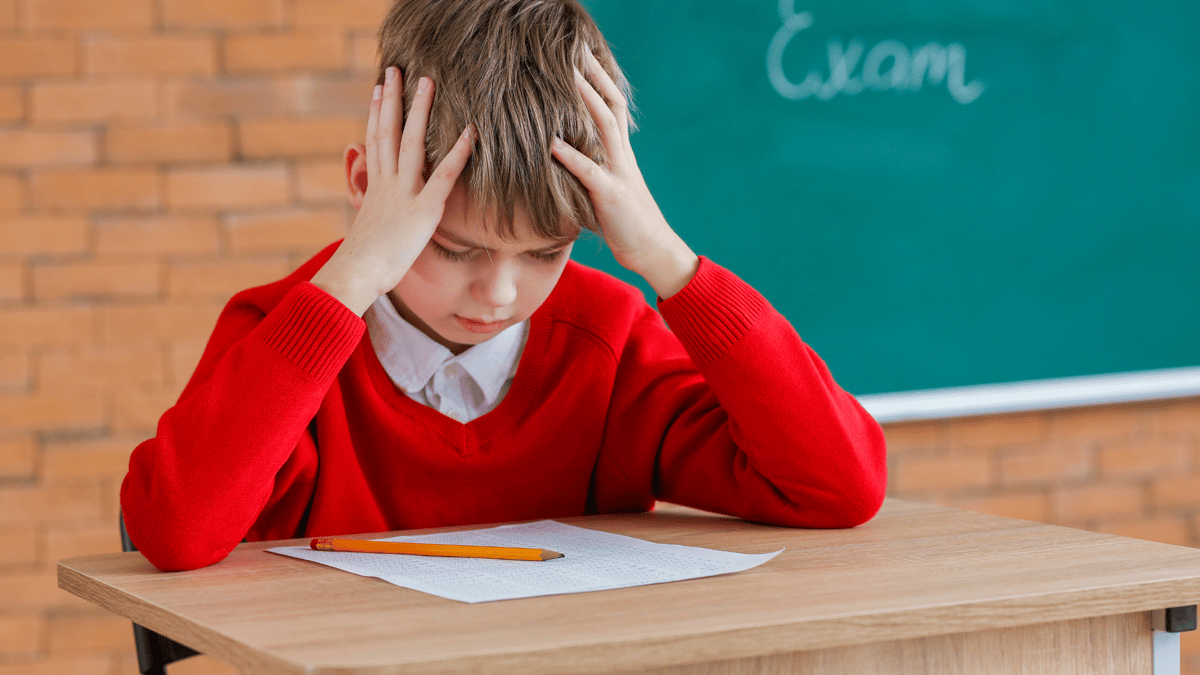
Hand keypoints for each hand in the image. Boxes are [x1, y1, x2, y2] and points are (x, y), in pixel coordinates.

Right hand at [310, 67, 475, 315]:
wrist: (356, 274)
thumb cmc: (362, 260)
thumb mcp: (365, 226)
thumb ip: (368, 204)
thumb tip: (363, 195)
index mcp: (375, 187)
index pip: (376, 140)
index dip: (378, 112)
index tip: (381, 87)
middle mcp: (387, 183)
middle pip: (390, 131)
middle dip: (395, 98)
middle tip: (398, 69)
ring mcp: (404, 194)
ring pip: (412, 143)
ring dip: (421, 111)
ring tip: (429, 82)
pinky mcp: (424, 211)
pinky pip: (444, 176)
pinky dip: (458, 153)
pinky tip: (471, 132)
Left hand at [550, 49, 698, 298]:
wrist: (653, 250)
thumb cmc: (625, 224)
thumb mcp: (607, 190)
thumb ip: (589, 170)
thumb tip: (563, 157)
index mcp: (621, 154)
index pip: (613, 106)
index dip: (600, 80)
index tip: (584, 57)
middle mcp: (622, 157)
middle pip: (609, 106)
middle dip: (593, 77)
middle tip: (576, 50)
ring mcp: (618, 174)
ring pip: (603, 128)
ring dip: (584, 101)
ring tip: (566, 77)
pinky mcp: (610, 196)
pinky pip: (588, 172)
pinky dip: (570, 156)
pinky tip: (552, 143)